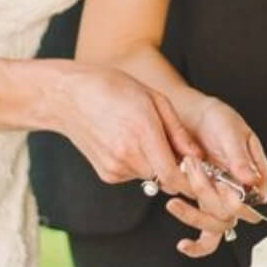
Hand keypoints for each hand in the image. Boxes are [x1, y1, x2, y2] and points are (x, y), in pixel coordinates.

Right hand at [51, 64, 197, 196]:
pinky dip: (138, 164)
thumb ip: (177, 131)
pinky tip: (127, 142)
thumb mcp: (154, 98)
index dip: (190, 178)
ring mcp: (114, 167)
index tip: (198, 169)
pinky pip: (133, 175)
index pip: (173, 175)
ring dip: (155, 165)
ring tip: (144, 136)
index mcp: (142, 132)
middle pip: (164, 179)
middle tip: (175, 148)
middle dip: (175, 169)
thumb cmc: (114, 87)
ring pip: (150, 177)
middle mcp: (127, 155)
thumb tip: (197, 156)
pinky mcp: (106, 174)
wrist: (68, 96)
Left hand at [165, 97, 266, 258]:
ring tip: (176, 198)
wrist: (192, 117)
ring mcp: (223, 199)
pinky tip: (184, 244)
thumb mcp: (231, 131)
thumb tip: (251, 178)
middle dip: (208, 197)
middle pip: (231, 214)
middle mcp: (242, 191)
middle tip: (192, 170)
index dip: (235, 200)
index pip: (253, 200)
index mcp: (256, 173)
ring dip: (195, 215)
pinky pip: (207, 234)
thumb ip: (239, 156)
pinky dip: (196, 244)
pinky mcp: (205, 205)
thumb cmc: (217, 119)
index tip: (218, 185)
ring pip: (217, 225)